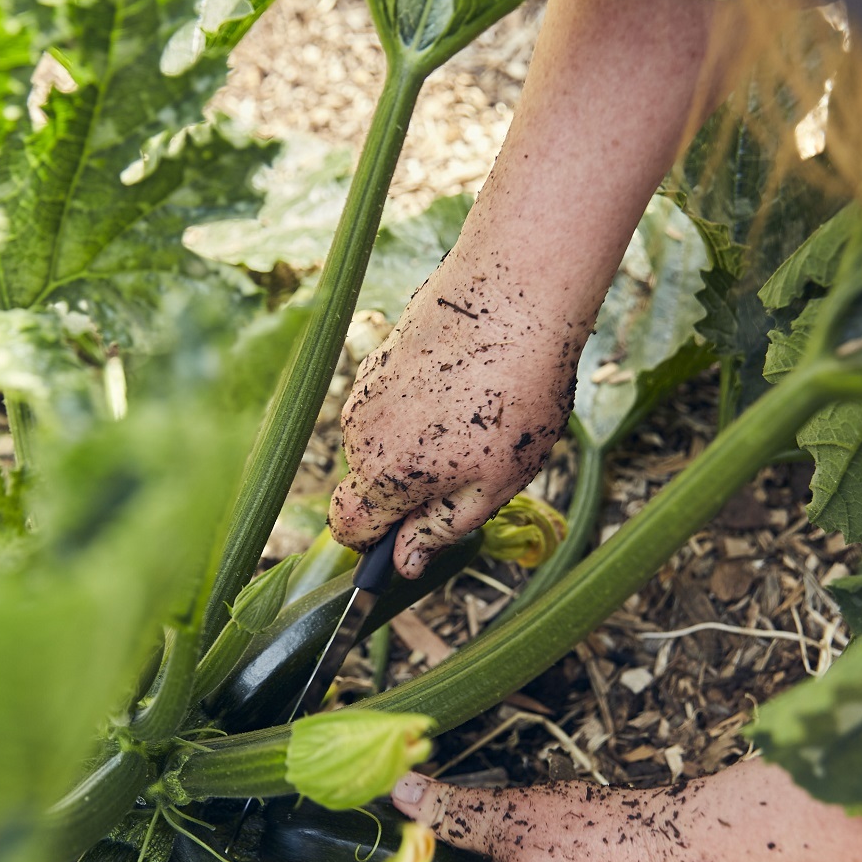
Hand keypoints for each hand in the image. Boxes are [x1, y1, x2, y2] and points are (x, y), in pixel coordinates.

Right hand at [330, 260, 586, 577]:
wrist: (513, 297)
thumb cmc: (514, 398)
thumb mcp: (491, 486)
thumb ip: (440, 529)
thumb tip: (403, 564)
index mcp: (383, 475)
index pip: (347, 526)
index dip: (373, 542)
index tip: (411, 536)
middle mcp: (359, 433)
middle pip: (369, 481)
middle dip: (409, 487)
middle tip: (475, 464)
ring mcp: (366, 390)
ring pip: (381, 439)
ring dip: (418, 443)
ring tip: (480, 416)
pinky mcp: (380, 356)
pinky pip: (391, 401)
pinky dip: (420, 404)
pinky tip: (468, 383)